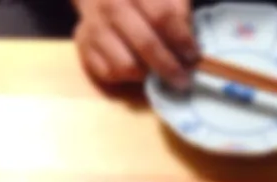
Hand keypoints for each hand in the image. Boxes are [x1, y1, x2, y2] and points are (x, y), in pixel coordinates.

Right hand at [73, 0, 197, 87]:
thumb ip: (178, 11)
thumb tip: (189, 45)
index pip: (162, 16)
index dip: (181, 39)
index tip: (193, 56)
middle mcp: (111, 6)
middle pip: (145, 43)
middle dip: (168, 66)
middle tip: (182, 79)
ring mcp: (94, 27)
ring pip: (124, 65)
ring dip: (146, 74)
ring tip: (156, 73)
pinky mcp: (83, 45)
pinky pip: (108, 73)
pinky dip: (125, 78)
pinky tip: (136, 70)